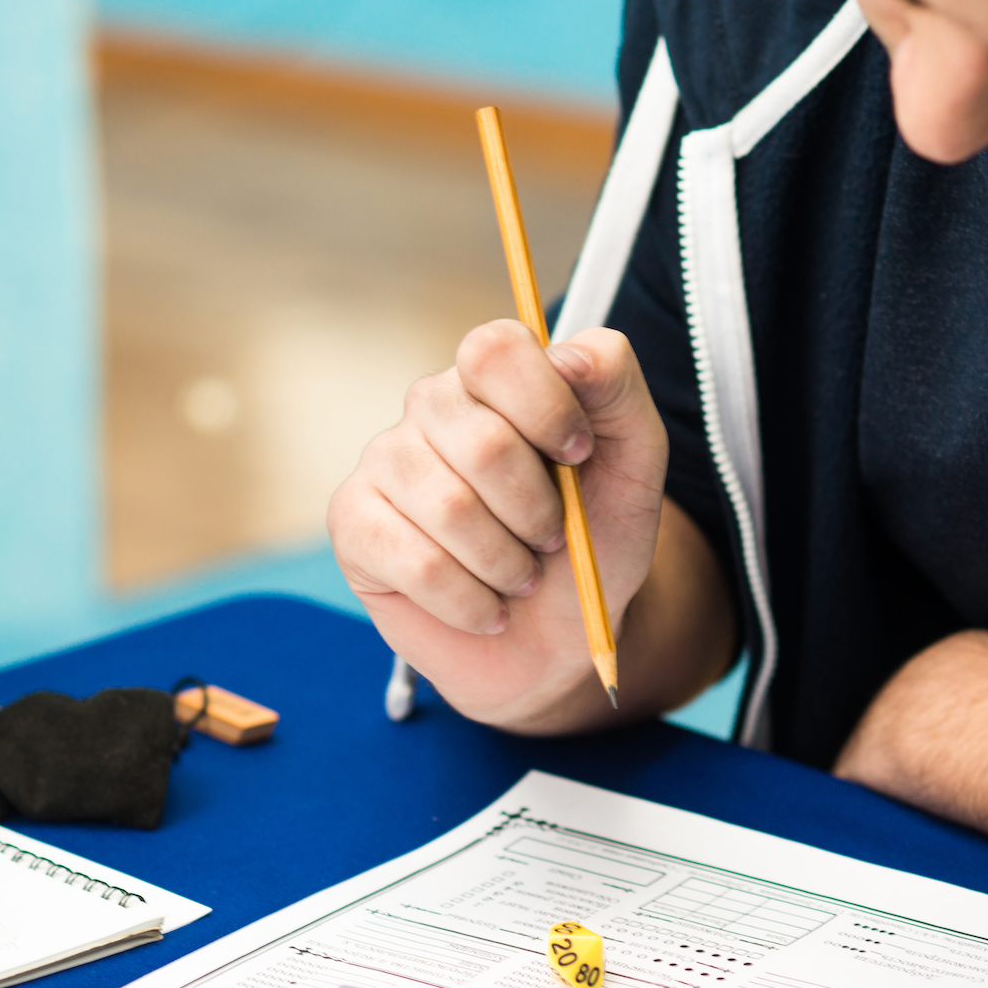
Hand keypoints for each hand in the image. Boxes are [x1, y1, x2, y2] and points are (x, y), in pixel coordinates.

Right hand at [328, 320, 668, 730]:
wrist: (558, 638)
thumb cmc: (592, 541)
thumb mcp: (634, 461)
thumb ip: (616, 386)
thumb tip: (569, 356)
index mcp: (492, 377)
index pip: (495, 350)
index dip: (547, 408)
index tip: (579, 457)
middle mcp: (430, 406)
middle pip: (483, 443)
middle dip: (537, 510)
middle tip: (551, 538)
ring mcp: (384, 461)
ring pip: (450, 509)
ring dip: (507, 564)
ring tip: (520, 576)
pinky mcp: (354, 523)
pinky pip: (416, 563)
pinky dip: (471, 602)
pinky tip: (485, 607)